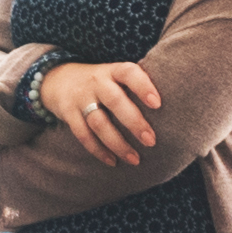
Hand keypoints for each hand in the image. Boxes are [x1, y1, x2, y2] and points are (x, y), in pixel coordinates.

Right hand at [40, 57, 163, 153]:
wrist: (57, 79)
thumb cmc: (100, 82)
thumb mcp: (114, 75)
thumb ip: (136, 86)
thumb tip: (174, 106)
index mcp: (113, 71)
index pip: (129, 73)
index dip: (143, 86)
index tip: (158, 104)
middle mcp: (97, 82)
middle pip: (115, 101)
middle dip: (134, 122)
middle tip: (151, 141)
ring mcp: (81, 98)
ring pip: (99, 122)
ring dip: (117, 143)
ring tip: (135, 159)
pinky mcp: (68, 114)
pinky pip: (83, 135)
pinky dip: (98, 150)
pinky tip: (113, 161)